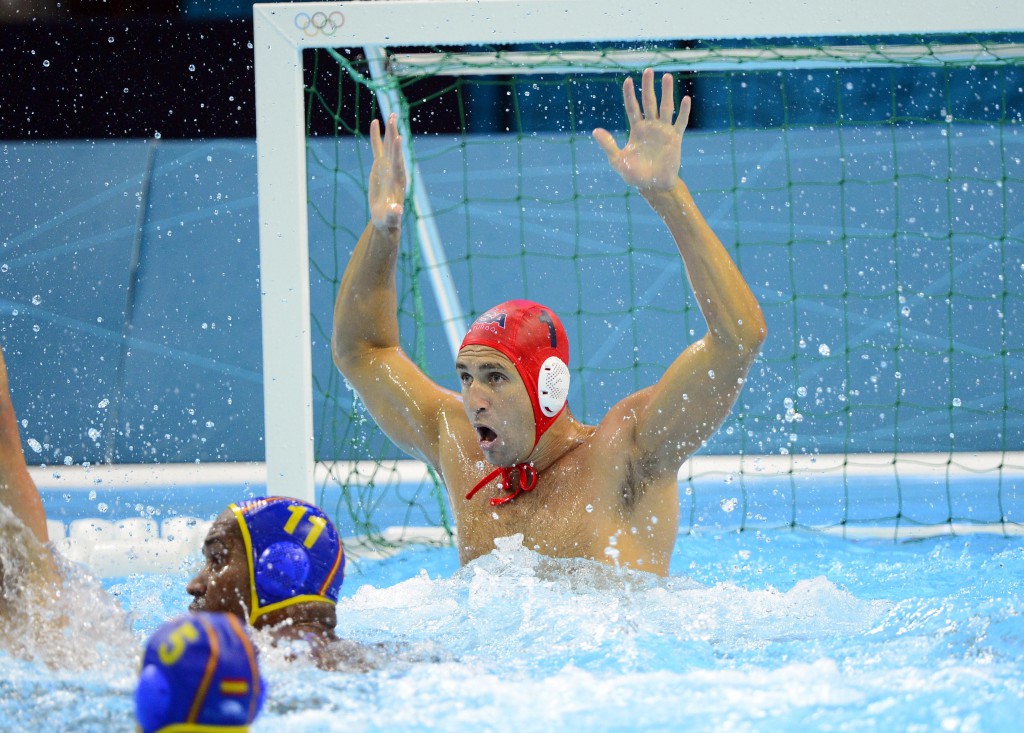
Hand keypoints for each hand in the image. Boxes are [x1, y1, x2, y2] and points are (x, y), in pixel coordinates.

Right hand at [369, 113, 406, 231]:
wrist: (386, 218)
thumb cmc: (389, 219)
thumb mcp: (391, 217)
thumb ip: (394, 213)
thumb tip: (397, 210)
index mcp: (398, 181)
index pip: (398, 163)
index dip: (398, 151)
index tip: (398, 137)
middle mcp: (395, 170)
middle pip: (395, 150)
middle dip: (394, 134)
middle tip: (393, 117)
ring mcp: (388, 166)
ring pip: (388, 145)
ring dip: (389, 130)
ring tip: (390, 114)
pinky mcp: (380, 165)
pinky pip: (378, 148)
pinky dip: (376, 136)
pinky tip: (375, 122)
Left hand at [593, 68, 690, 191]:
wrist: (653, 186)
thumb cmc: (635, 175)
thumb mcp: (618, 160)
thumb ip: (608, 145)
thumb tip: (595, 131)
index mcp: (637, 130)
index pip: (632, 108)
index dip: (630, 94)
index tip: (628, 80)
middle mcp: (650, 127)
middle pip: (649, 102)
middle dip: (648, 87)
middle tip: (648, 70)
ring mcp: (663, 132)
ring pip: (665, 107)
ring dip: (666, 92)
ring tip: (666, 76)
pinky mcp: (675, 139)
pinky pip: (680, 123)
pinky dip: (683, 112)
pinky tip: (685, 99)